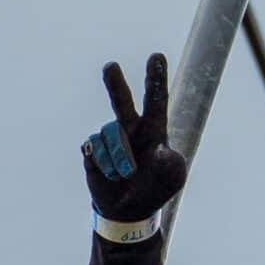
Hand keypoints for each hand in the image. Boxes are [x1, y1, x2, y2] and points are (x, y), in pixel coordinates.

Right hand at [81, 55, 187, 223]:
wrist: (129, 207)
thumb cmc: (156, 187)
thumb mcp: (172, 177)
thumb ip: (170, 165)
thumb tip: (162, 151)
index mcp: (154, 130)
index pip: (156, 101)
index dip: (156, 79)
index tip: (157, 57)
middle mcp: (130, 128)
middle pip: (121, 102)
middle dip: (116, 83)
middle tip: (111, 66)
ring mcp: (109, 138)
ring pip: (111, 137)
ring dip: (120, 159)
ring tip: (127, 175)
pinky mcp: (91, 150)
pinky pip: (95, 150)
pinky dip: (104, 166)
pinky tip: (110, 175)